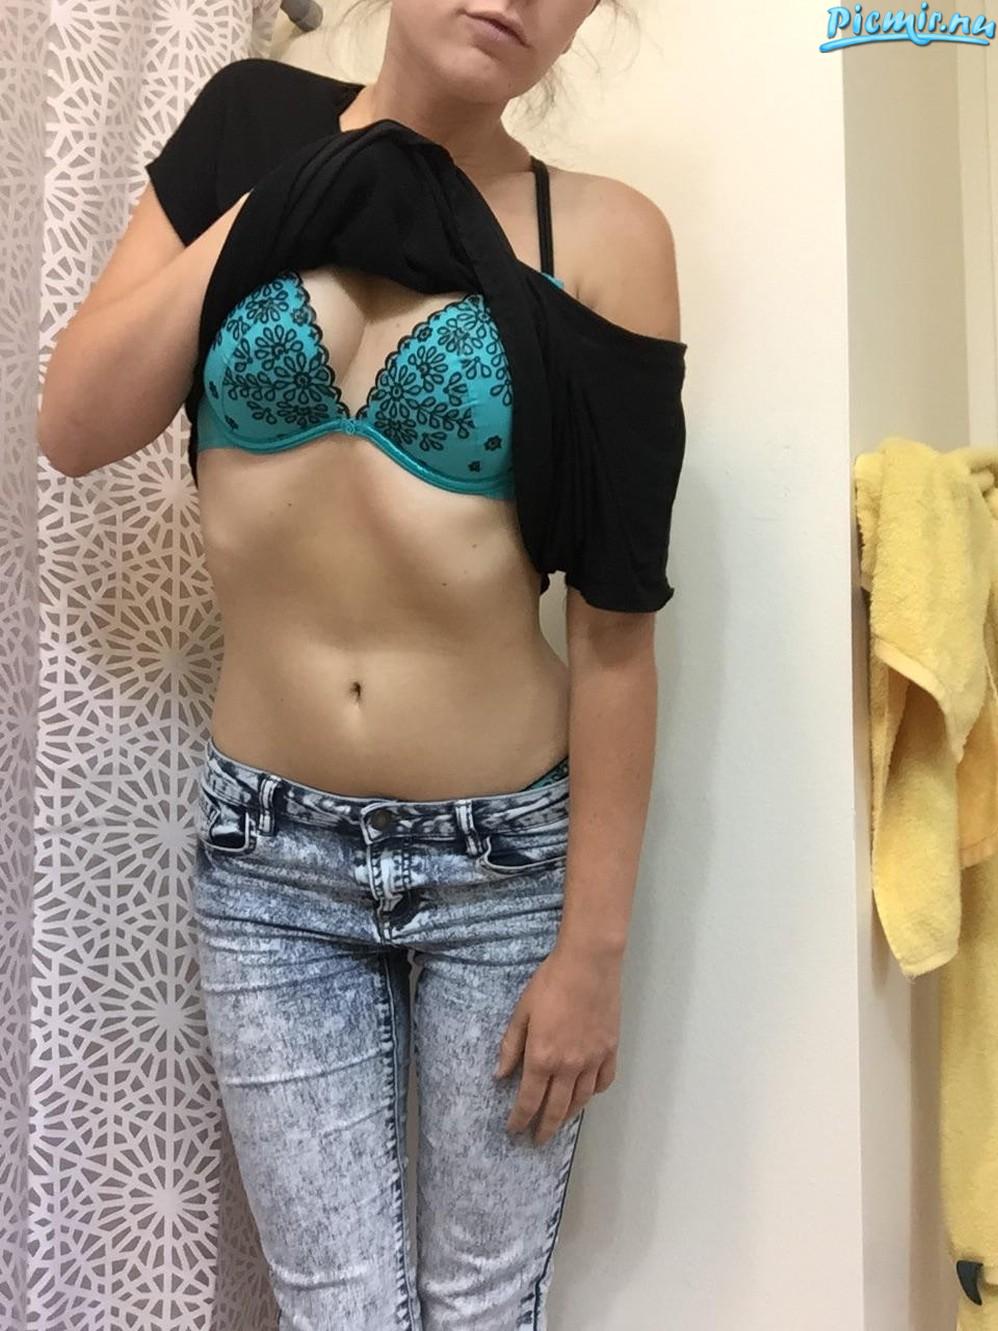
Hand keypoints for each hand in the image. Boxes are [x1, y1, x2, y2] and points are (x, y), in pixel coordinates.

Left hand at [495, 940, 620, 1144]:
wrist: (588, 964)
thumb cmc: (550, 983)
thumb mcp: (522, 1012)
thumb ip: (511, 1046)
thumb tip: (501, 1075)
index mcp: (542, 1057)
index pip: (529, 1100)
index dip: (520, 1119)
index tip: (514, 1130)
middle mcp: (568, 1066)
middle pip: (556, 1108)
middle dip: (544, 1127)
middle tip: (537, 1139)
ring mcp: (593, 1060)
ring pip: (581, 1100)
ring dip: (568, 1115)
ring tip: (559, 1122)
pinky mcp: (610, 1050)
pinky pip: (603, 1082)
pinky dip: (594, 1093)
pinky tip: (586, 1093)